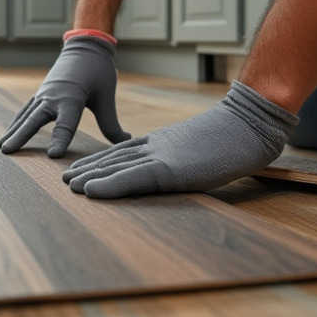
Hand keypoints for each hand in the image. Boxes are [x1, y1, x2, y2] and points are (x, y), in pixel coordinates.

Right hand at [0, 34, 130, 157]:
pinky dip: (17, 122)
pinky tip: (10, 133)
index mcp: (72, 98)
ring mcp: (44, 94)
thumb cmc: (98, 71)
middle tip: (7, 151)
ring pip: (26, 115)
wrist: (85, 46)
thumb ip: (111, 123)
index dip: (60, 139)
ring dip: (14, 130)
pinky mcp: (41, 93)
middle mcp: (53, 96)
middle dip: (21, 136)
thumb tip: (124, 141)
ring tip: (2, 147)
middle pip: (34, 119)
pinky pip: (26, 109)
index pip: (65, 124)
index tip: (53, 155)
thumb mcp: (106, 97)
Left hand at [62, 80, 297, 197]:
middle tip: (66, 178)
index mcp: (164, 142)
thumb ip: (188, 156)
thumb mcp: (202, 147)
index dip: (102, 161)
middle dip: (89, 169)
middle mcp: (156, 146)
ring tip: (69, 184)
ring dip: (90, 176)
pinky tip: (89, 190)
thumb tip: (186, 167)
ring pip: (116, 167)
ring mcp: (160, 155)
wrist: (250, 126)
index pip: (126, 152)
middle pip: (115, 158)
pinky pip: (132, 177)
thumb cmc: (235, 138)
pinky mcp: (168, 167)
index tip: (84, 168)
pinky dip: (108, 185)